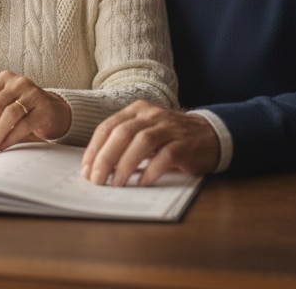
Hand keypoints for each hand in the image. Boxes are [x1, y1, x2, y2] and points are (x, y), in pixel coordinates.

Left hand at [0, 71, 70, 154]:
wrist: (53, 112)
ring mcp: (32, 94)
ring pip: (8, 115)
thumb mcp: (1, 108)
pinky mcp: (43, 109)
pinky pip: (23, 125)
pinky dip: (9, 138)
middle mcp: (18, 83)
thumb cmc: (23, 110)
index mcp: (3, 79)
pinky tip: (1, 147)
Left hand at [80, 101, 218, 186]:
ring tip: (115, 184)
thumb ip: (124, 144)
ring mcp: (170, 127)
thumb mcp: (145, 134)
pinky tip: (142, 184)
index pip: (108, 127)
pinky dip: (151, 171)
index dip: (94, 149)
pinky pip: (165, 156)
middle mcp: (152, 115)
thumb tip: (97, 168)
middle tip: (96, 180)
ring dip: (125, 165)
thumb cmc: (170, 139)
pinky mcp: (185, 143)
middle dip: (105, 158)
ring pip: (142, 142)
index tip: (86, 170)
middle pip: (122, 133)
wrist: (210, 135)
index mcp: (137, 111)